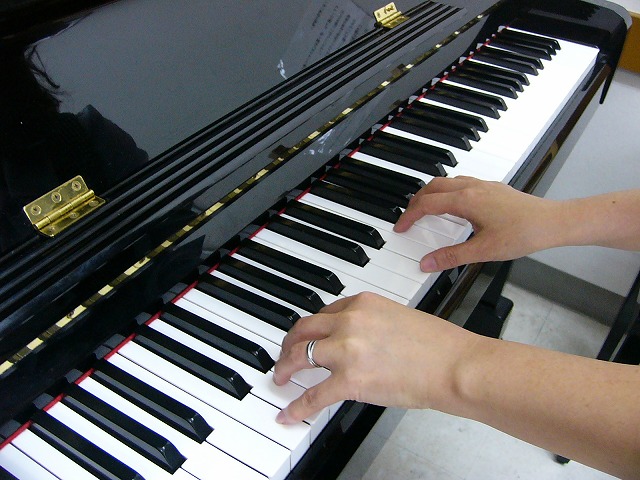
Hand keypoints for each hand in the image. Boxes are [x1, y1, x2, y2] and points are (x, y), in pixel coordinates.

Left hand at [273, 292, 474, 423]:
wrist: (454, 365)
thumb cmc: (438, 345)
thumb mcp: (400, 318)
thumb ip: (373, 324)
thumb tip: (359, 342)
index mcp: (363, 303)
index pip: (325, 312)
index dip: (313, 328)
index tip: (308, 336)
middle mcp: (349, 321)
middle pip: (304, 329)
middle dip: (289, 343)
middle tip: (286, 354)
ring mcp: (346, 350)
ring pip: (300, 356)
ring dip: (285, 367)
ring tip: (281, 377)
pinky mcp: (350, 380)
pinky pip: (313, 396)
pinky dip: (297, 407)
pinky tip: (288, 413)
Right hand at [394, 176, 557, 271]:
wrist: (552, 222)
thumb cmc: (523, 233)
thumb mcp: (483, 250)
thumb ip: (451, 256)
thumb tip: (427, 263)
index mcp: (466, 200)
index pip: (427, 204)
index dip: (410, 216)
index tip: (401, 226)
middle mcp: (472, 187)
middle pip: (433, 187)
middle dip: (416, 201)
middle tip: (408, 217)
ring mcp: (484, 185)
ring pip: (447, 182)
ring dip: (432, 193)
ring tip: (426, 209)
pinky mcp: (493, 188)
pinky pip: (461, 182)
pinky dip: (447, 192)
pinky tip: (454, 205)